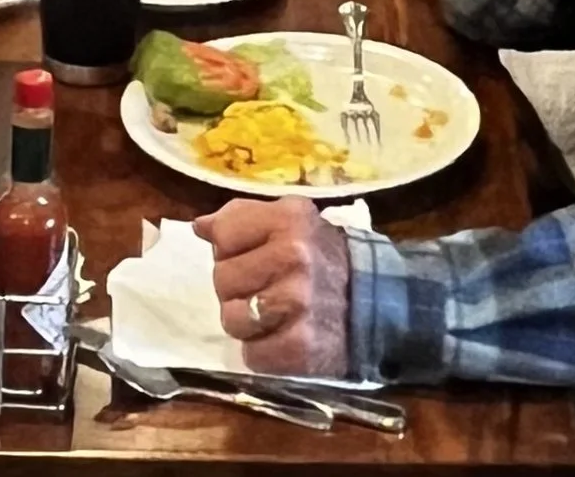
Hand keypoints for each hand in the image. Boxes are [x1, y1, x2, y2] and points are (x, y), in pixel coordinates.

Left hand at [196, 198, 350, 378]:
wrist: (375, 304)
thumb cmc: (322, 257)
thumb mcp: (290, 221)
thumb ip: (242, 218)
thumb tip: (199, 227)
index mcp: (289, 218)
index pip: (223, 234)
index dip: (230, 248)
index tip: (252, 255)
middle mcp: (294, 256)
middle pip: (222, 278)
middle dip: (236, 287)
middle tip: (264, 288)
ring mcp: (298, 303)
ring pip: (231, 318)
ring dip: (246, 323)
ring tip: (271, 316)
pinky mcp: (301, 347)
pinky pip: (252, 356)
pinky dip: (262, 353)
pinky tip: (282, 338)